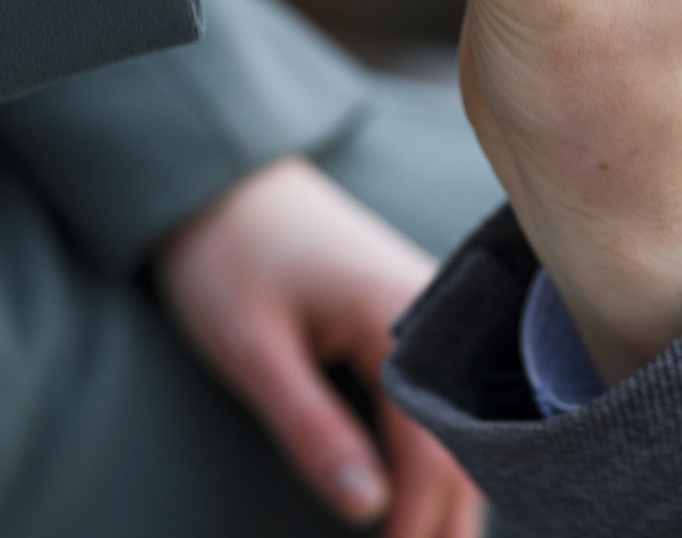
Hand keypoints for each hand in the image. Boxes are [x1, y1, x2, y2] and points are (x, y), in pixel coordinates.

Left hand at [155, 158, 482, 537]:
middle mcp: (436, 316)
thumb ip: (312, 429)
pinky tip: (423, 501)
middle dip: (444, 522)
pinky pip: (444, 404)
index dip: (418, 522)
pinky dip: (437, 460)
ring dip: (447, 497)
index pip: (436, 448)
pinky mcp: (413, 323)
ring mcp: (431, 317)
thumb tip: (369, 512)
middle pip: (463, 444)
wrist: (217, 179)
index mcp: (402, 319)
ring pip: (461, 427)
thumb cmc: (226, 256)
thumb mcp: (253, 349)